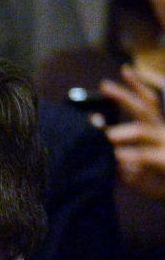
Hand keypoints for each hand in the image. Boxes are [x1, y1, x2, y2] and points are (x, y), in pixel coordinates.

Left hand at [102, 66, 164, 198]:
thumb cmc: (160, 182)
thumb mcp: (136, 169)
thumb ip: (120, 159)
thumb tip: (103, 148)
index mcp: (157, 129)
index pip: (147, 101)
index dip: (134, 87)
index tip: (114, 77)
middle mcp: (162, 132)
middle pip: (145, 107)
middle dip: (124, 95)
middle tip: (104, 85)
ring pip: (141, 130)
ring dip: (119, 132)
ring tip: (101, 137)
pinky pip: (144, 156)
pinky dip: (127, 156)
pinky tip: (114, 158)